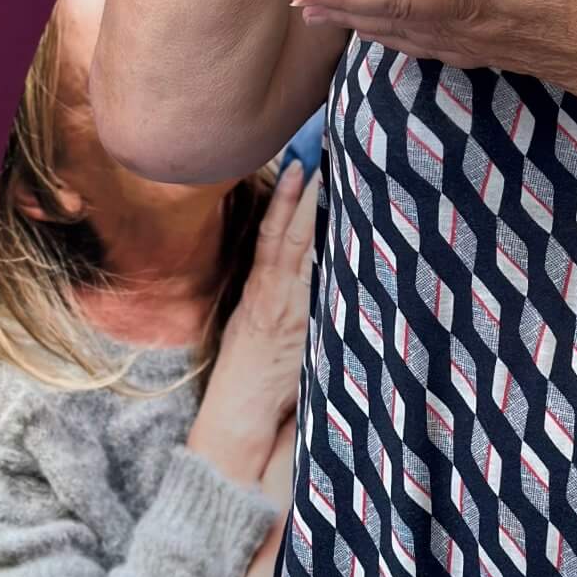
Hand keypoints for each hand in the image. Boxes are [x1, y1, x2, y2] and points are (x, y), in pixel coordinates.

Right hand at [187, 161, 315, 484]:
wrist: (238, 429)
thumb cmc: (259, 394)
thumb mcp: (280, 343)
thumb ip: (304, 312)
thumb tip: (337, 286)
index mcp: (266, 296)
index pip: (282, 236)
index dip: (293, 201)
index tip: (307, 166)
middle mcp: (271, 293)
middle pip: (289, 229)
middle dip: (303, 190)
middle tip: (317, 147)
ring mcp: (276, 300)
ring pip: (291, 238)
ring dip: (304, 201)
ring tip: (316, 163)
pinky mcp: (278, 312)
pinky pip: (288, 260)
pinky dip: (295, 228)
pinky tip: (310, 202)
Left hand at [282, 0, 576, 130]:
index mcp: (499, 5)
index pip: (416, 1)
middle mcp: (480, 31)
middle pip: (396, 21)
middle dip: (341, 6)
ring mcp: (484, 47)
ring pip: (407, 37)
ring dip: (359, 21)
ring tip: (312, 7)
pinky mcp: (495, 51)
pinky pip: (430, 45)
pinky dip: (395, 35)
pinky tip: (376, 29)